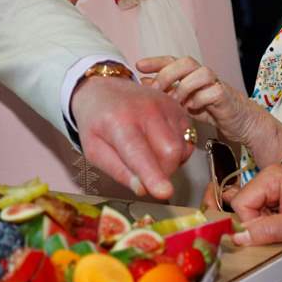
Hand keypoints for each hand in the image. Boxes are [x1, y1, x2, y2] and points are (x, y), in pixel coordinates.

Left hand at [70, 74, 192, 199]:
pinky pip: (187, 139)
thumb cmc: (96, 121)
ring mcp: (165, 105)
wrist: (102, 88)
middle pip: (170, 153)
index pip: (139, 153)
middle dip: (162, 172)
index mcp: (118, 121)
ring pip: (181, 148)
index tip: (164, 192)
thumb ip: (118, 171)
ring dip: (170, 161)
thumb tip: (142, 189)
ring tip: (149, 153)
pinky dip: (177, 150)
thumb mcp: (94, 150)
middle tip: (145, 173)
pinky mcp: (178, 107)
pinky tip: (159, 143)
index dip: (153, 175)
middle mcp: (146, 110)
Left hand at [136, 56, 255, 143]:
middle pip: (186, 62)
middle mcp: (203, 75)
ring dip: (185, 86)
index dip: (155, 61)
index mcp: (191, 74)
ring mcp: (216, 84)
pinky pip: (213, 91)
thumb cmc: (210, 109)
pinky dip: (200, 99)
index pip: (172, 60)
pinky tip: (192, 108)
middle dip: (168, 74)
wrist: (240, 121)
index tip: (139, 66)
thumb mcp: (182, 101)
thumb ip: (166, 91)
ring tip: (176, 101)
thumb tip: (144, 83)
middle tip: (157, 90)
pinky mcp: (226, 97)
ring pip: (202, 72)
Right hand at [225, 164, 281, 247]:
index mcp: (271, 177)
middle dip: (259, 223)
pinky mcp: (276, 191)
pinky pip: (260, 209)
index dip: (251, 223)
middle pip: (244, 205)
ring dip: (265, 223)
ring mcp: (272, 183)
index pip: (240, 203)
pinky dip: (270, 220)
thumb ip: (267, 230)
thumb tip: (240, 236)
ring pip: (251, 209)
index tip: (269, 232)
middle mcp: (269, 175)